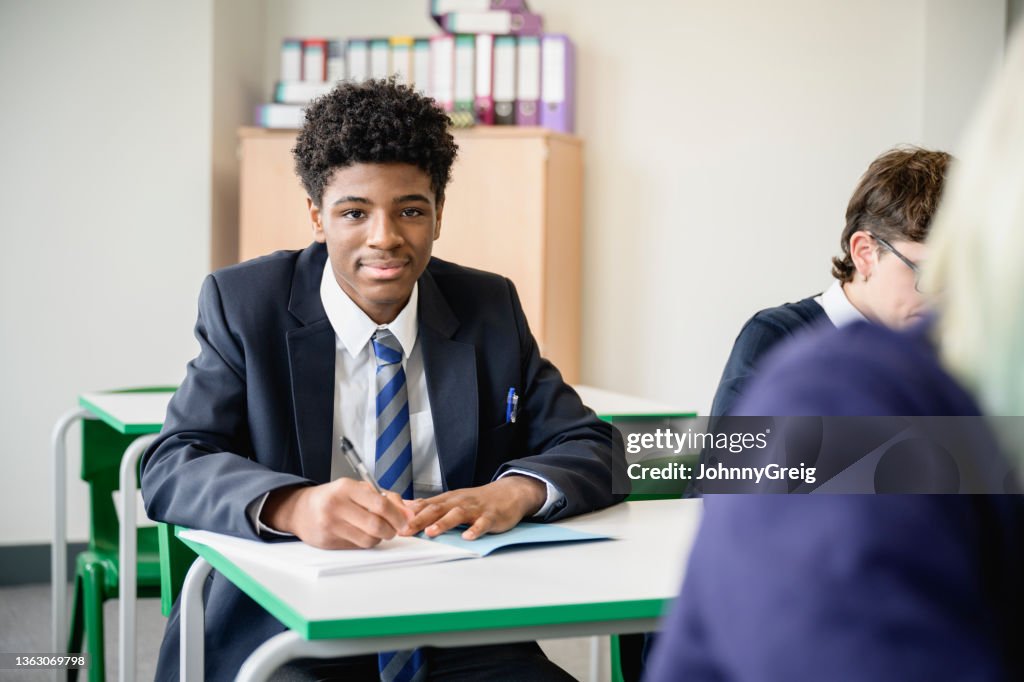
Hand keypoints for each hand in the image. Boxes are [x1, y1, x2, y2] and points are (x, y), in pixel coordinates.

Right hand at [263, 478, 413, 548]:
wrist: (301, 510)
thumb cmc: (334, 497)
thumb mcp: (358, 488)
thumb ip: (385, 497)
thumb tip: (407, 513)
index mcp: (346, 488)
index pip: (380, 504)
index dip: (398, 516)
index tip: (405, 521)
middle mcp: (336, 506)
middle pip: (376, 525)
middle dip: (392, 530)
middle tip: (395, 530)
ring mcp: (330, 525)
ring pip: (368, 540)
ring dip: (379, 538)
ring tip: (376, 530)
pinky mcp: (328, 542)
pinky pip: (357, 546)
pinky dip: (365, 542)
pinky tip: (361, 534)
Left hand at [400, 475, 546, 539]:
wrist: (508, 492)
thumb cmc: (477, 500)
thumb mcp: (452, 500)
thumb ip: (430, 506)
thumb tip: (406, 508)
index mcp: (448, 500)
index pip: (425, 506)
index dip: (408, 515)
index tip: (392, 523)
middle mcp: (459, 502)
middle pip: (436, 510)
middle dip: (419, 520)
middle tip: (405, 530)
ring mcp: (475, 509)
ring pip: (457, 515)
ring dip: (444, 523)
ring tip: (432, 532)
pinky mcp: (491, 516)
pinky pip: (483, 523)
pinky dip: (476, 530)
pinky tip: (468, 537)